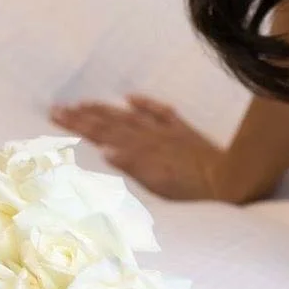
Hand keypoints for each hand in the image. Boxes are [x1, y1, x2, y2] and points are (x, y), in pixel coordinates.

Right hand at [48, 94, 234, 203]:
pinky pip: (161, 112)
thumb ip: (133, 167)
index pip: (103, 134)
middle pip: (111, 122)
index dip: (79, 124)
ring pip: (130, 116)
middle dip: (84, 115)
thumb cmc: (195, 191)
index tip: (55, 115)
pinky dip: (145, 104)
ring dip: (106, 109)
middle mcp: (151, 137)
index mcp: (142, 151)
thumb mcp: (161, 184)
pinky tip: (131, 97)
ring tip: (84, 102)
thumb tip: (105, 151)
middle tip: (57, 108)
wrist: (232, 179)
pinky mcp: (184, 132)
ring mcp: (168, 132)